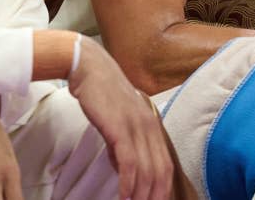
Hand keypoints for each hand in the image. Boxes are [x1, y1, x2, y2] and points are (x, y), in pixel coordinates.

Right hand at [70, 37, 177, 199]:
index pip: (166, 166)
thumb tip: (123, 169)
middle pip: (161, 171)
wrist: (89, 68)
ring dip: (142, 195)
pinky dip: (128, 182)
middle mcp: (150, 126)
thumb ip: (122, 145)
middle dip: (155, 196)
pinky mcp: (119, 126)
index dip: (163, 189)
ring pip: (147, 169)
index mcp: (152, 126)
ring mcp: (136, 126)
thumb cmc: (102, 94)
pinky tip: (124, 196)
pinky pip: (129, 161)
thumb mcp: (118, 121)